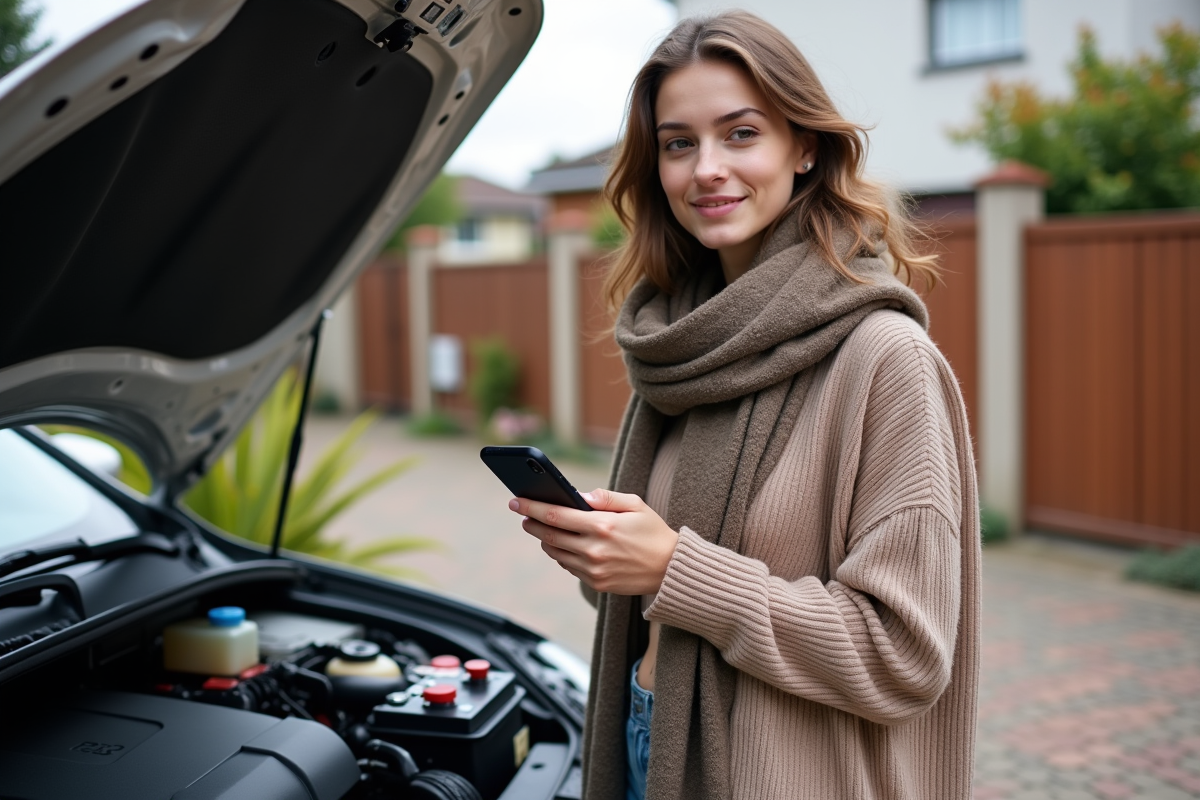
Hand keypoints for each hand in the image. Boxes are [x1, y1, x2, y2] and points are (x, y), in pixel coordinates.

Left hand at [508, 489, 679, 594]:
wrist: (670, 569)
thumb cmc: (653, 532)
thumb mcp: (635, 505)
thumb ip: (605, 497)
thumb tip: (577, 495)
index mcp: (603, 526)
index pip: (556, 515)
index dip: (532, 507)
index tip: (517, 501)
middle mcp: (594, 549)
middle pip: (549, 535)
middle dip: (532, 523)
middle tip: (523, 514)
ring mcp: (593, 569)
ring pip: (555, 552)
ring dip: (545, 539)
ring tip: (543, 528)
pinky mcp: (596, 583)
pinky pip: (568, 566)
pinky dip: (561, 554)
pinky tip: (563, 544)